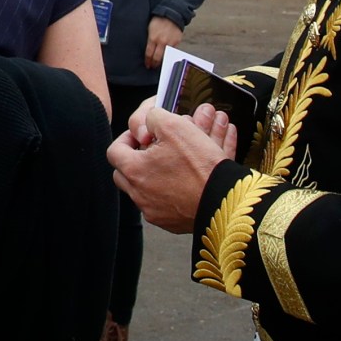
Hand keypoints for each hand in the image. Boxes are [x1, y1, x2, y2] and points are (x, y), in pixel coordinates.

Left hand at [107, 101, 236, 233]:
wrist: (226, 201)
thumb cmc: (200, 165)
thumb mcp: (175, 126)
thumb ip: (153, 117)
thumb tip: (149, 120)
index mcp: (134, 171)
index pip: (114, 151)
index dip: (127, 138)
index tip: (142, 135)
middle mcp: (140, 195)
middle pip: (125, 173)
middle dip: (136, 159)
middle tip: (153, 150)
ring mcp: (155, 212)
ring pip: (144, 189)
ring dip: (154, 174)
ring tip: (173, 162)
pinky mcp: (172, 223)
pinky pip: (163, 203)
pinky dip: (171, 190)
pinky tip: (185, 180)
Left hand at [144, 15, 184, 70]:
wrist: (171, 15)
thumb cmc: (158, 20)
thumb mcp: (150, 29)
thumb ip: (150, 39)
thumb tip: (149, 49)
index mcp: (153, 38)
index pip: (149, 53)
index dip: (148, 61)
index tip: (147, 64)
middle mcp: (161, 42)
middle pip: (157, 57)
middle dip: (154, 64)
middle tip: (152, 67)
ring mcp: (170, 42)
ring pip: (165, 56)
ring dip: (162, 61)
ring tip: (159, 64)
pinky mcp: (176, 42)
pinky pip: (172, 51)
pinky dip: (169, 54)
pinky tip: (166, 57)